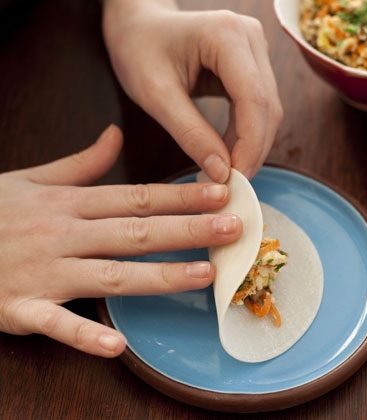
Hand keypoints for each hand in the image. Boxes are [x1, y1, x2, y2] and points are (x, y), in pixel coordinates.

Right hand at [0, 125, 241, 356]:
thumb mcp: (34, 177)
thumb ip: (81, 162)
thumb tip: (116, 135)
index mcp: (70, 203)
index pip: (138, 197)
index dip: (181, 196)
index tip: (220, 193)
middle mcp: (64, 234)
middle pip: (136, 232)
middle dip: (187, 230)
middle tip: (232, 227)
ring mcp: (44, 272)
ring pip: (111, 274)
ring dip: (159, 276)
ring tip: (203, 274)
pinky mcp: (20, 307)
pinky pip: (56, 322)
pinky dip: (85, 333)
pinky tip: (118, 343)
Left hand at [102, 0, 282, 181]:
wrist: (136, 26)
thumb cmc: (137, 49)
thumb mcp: (155, 94)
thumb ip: (190, 133)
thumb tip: (221, 172)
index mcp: (227, 36)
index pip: (254, 100)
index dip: (249, 146)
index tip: (234, 180)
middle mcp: (250, 39)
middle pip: (267, 108)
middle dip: (252, 152)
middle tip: (232, 185)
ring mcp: (253, 51)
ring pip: (267, 111)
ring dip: (251, 147)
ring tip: (227, 173)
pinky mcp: (250, 66)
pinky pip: (256, 109)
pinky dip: (245, 136)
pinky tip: (228, 154)